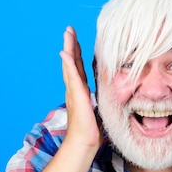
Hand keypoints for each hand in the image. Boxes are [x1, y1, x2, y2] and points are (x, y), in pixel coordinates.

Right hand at [60, 26, 102, 149]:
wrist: (84, 141)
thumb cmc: (91, 130)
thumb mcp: (97, 108)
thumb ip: (97, 99)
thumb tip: (106, 96)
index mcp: (80, 90)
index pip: (79, 67)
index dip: (78, 53)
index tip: (76, 40)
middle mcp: (74, 88)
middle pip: (72, 62)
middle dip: (71, 45)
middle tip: (69, 29)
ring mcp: (74, 90)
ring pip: (70, 65)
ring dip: (69, 48)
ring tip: (67, 34)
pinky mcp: (76, 94)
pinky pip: (72, 76)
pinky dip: (68, 64)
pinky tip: (65, 53)